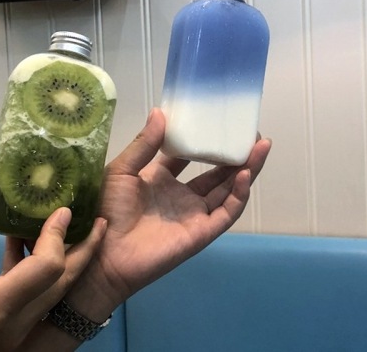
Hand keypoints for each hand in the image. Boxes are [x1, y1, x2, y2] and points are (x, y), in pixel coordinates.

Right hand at [0, 181, 106, 351]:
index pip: (47, 268)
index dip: (57, 235)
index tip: (63, 211)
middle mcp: (14, 327)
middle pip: (62, 282)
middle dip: (84, 249)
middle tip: (99, 223)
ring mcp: (15, 336)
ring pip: (53, 294)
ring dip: (65, 261)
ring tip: (75, 231)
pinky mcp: (8, 335)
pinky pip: (35, 300)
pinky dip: (38, 274)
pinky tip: (28, 247)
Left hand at [66, 108, 271, 321]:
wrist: (105, 255)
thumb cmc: (109, 211)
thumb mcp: (122, 170)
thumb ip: (143, 144)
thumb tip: (160, 111)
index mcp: (162, 179)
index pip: (190, 157)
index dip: (205, 142)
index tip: (217, 122)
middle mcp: (183, 196)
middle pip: (217, 172)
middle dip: (236, 154)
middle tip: (253, 134)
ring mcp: (195, 214)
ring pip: (228, 189)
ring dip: (246, 169)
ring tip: (261, 147)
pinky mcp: (202, 232)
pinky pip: (226, 212)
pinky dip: (239, 194)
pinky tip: (244, 174)